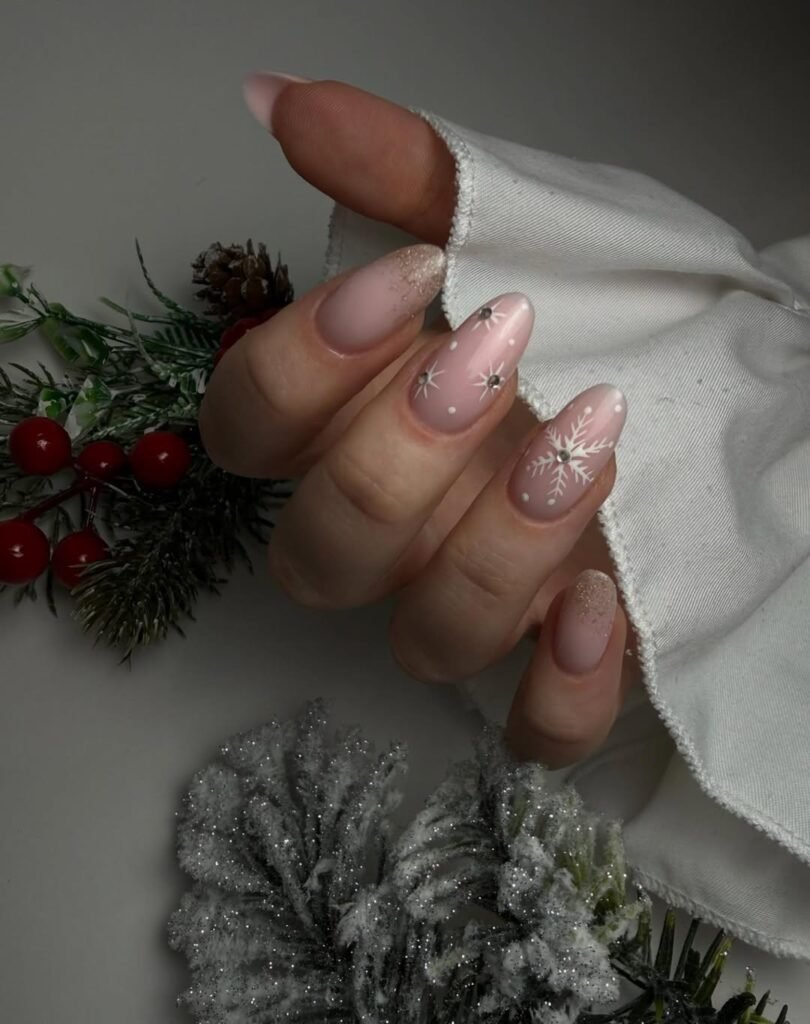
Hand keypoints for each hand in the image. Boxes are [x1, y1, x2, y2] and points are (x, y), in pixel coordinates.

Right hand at [200, 73, 640, 767]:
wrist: (718, 367)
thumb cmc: (602, 297)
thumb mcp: (515, 220)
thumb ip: (401, 173)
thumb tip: (285, 102)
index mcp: (355, 425)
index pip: (249, 430)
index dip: (298, 371)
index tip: (412, 284)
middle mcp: (397, 525)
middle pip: (321, 554)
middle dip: (394, 466)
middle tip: (497, 364)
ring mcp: (474, 598)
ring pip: (424, 640)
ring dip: (491, 559)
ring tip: (581, 455)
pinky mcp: (558, 657)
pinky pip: (531, 728)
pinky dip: (558, 691)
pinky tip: (601, 608)